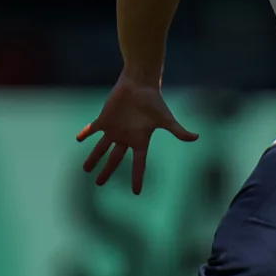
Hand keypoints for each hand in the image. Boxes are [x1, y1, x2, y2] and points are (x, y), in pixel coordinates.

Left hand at [77, 76, 197, 193]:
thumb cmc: (154, 101)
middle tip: (99, 184)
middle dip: (107, 171)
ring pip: (101, 148)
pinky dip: (85, 134)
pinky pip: (93, 129)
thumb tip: (196, 137)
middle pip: (115, 159)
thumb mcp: (166, 119)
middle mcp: (126, 137)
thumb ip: (178, 130)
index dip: (137, 178)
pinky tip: (79, 139)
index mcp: (140, 140)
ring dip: (93, 158)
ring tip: (86, 169)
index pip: (139, 164)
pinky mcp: (105, 118)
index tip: (136, 192)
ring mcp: (114, 129)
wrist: (140, 83)